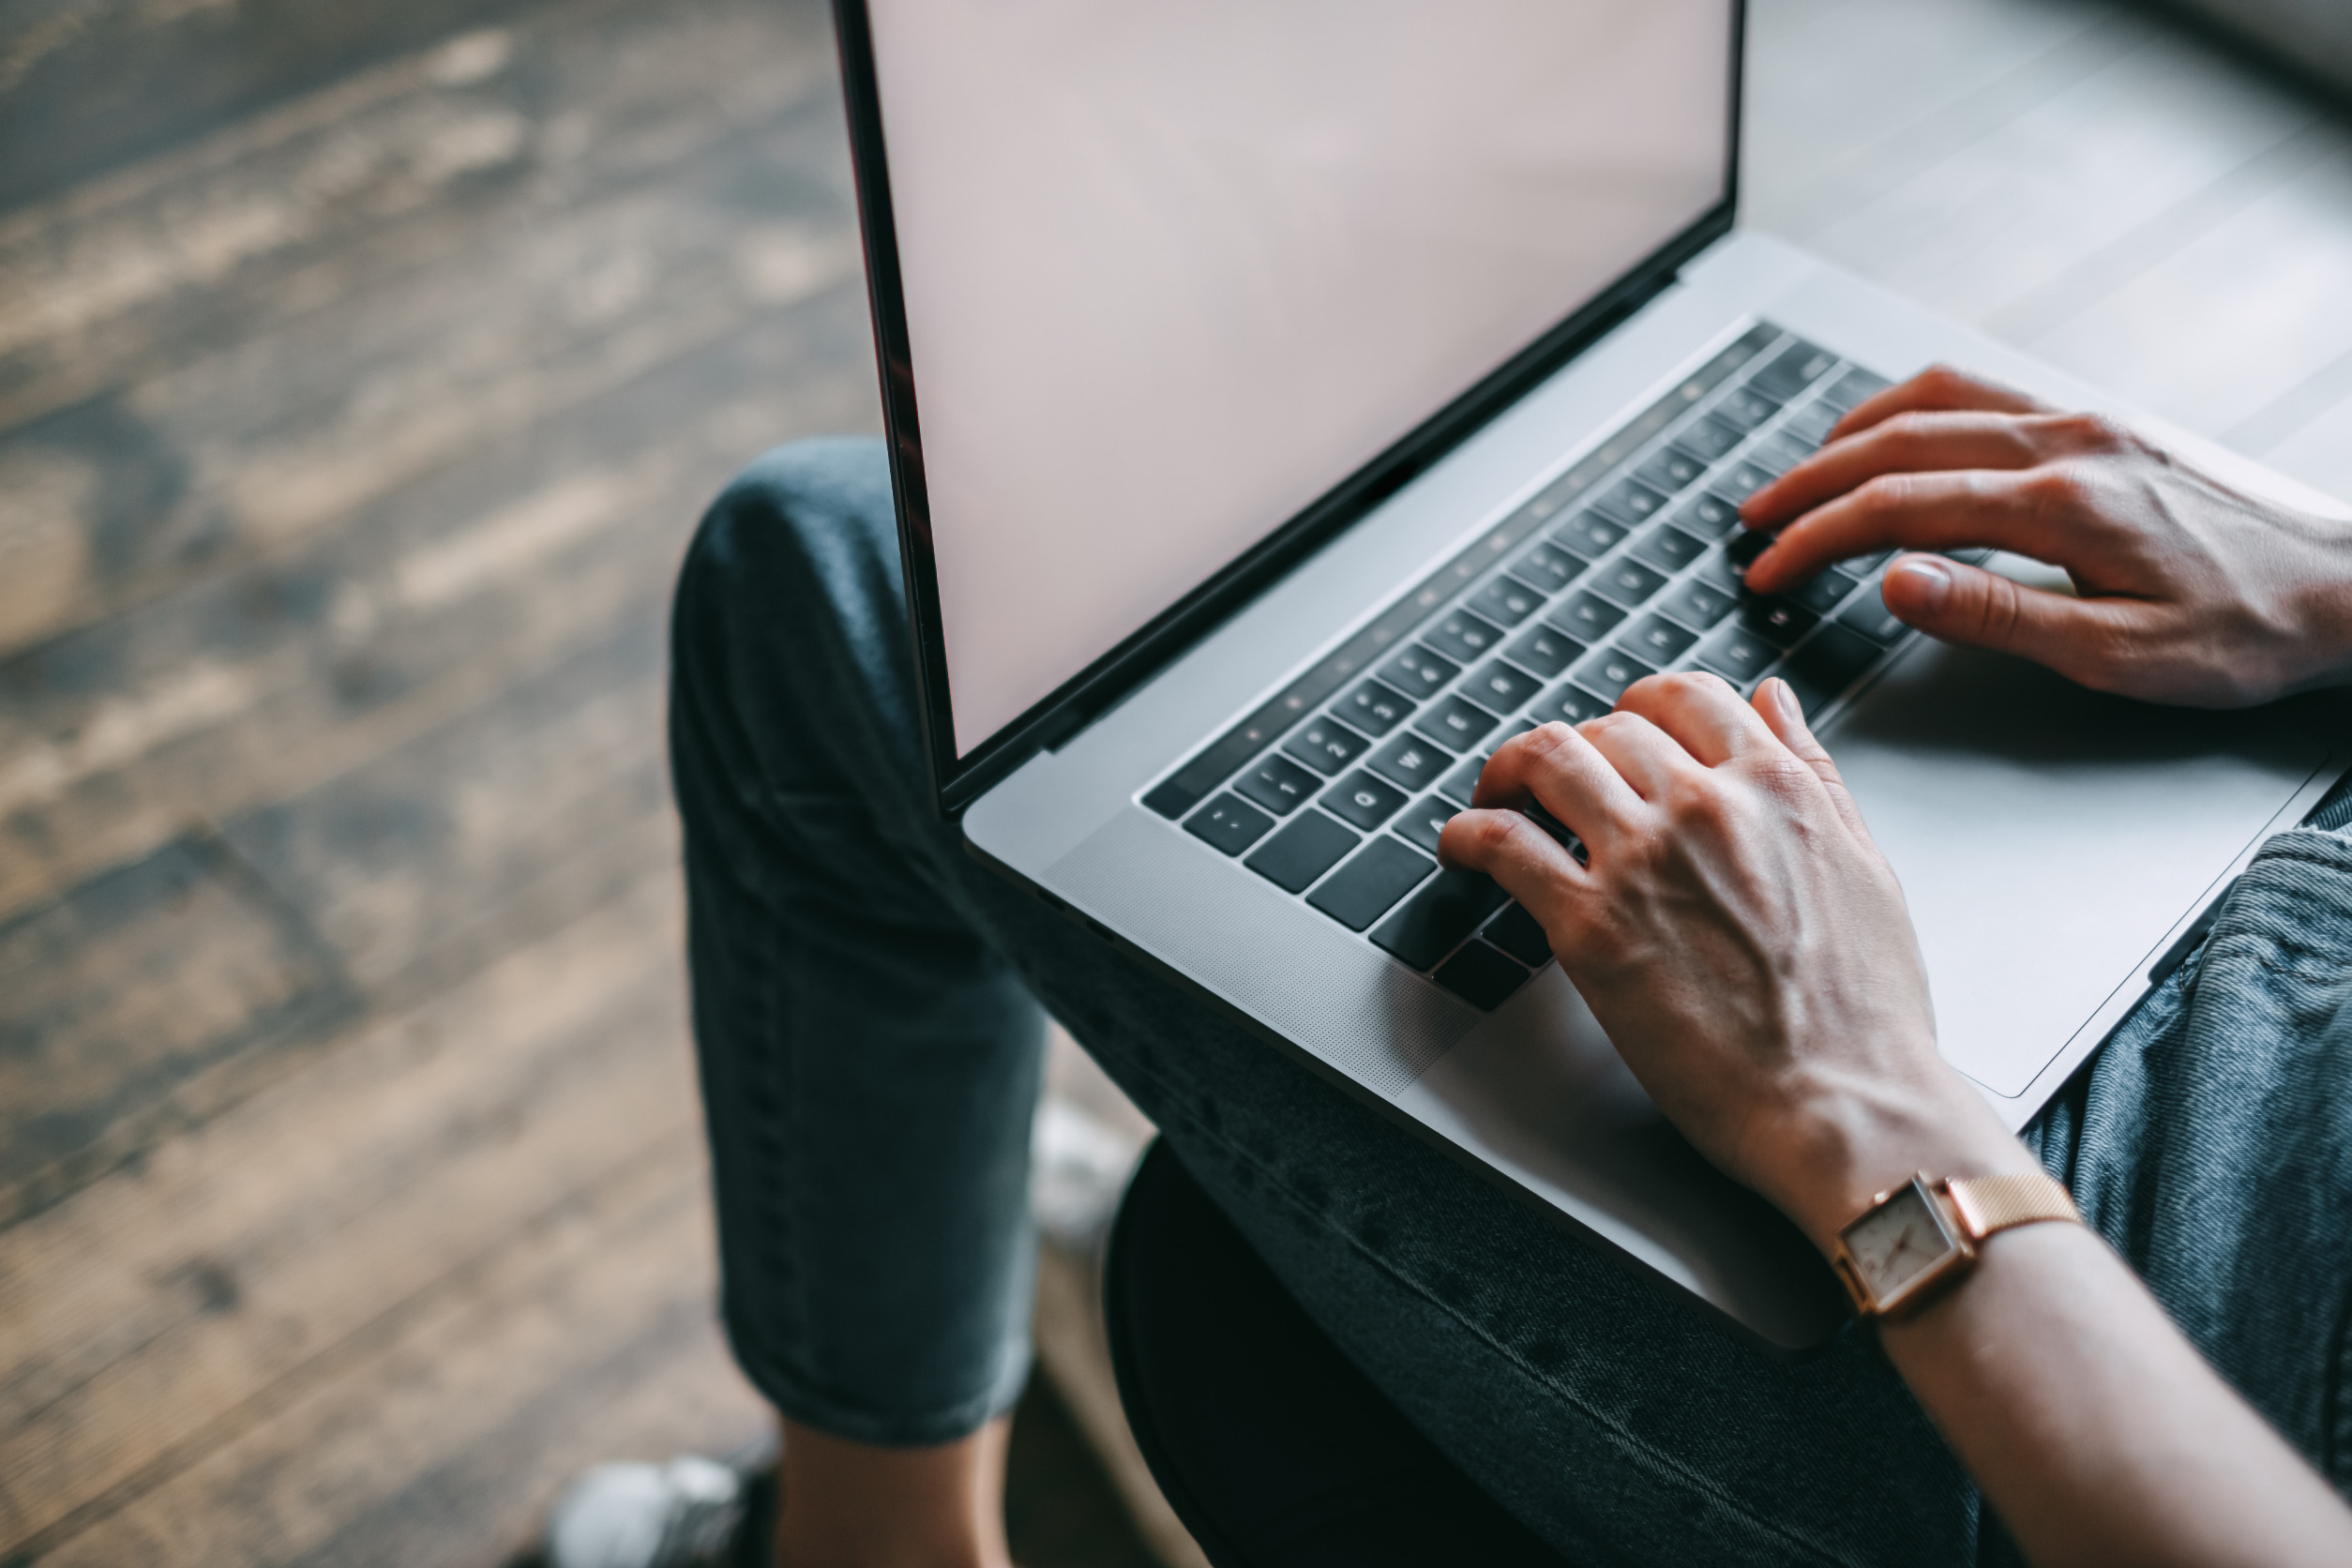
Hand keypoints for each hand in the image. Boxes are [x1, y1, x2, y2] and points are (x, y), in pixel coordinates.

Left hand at [1437, 673, 2029, 1251]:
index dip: (1639, 711)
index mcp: (1774, 787)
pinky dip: (1469, 834)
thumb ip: (1814, 773)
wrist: (1843, 1102)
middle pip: (1607, 729)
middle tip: (1560, 785)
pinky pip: (1503, 843)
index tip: (1621, 738)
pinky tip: (1462, 849)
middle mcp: (1702, 806)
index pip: (1683, 696)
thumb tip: (1774, 702)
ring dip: (1512, 770)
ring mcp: (1641, 860)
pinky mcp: (1589, 925)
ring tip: (1499, 796)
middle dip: (1580, 751)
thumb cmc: (1863, 1012)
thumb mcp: (1864, 864)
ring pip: (1547, 759)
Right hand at [1739, 366, 2351, 707]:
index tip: (1767, 571)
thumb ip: (1997, 614)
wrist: (2345, 586)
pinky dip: (1912, 409)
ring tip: (1800, 475)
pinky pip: (1982, 394)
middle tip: (1752, 521)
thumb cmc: (2245, 632)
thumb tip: (1894, 579)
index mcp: (2063, 503)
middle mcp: (2067, 443)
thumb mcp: (2118, 655)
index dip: (1817, 539)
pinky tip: (1890, 434)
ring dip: (1851, 434)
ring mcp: (2084, 422)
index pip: (1899, 507)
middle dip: (1809, 483)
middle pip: (1899, 442)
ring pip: (1935, 401)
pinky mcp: (2100, 424)